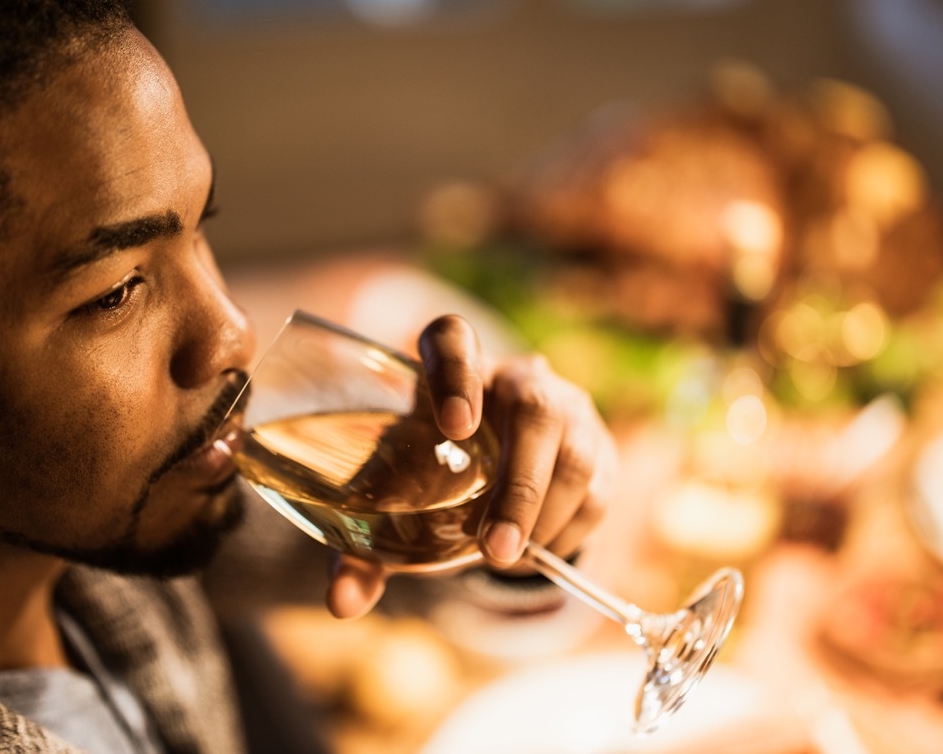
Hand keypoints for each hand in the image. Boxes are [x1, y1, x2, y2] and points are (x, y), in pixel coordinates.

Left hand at [325, 314, 615, 617]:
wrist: (490, 466)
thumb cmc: (428, 471)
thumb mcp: (391, 498)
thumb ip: (361, 549)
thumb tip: (342, 603)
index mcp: (452, 364)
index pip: (454, 339)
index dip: (457, 373)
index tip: (455, 425)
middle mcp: (517, 375)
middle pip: (535, 408)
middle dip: (518, 485)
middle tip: (493, 547)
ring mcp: (568, 407)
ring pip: (575, 455)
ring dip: (543, 518)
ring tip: (507, 559)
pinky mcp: (599, 447)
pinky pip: (598, 492)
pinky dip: (566, 534)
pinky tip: (534, 553)